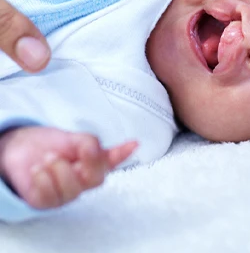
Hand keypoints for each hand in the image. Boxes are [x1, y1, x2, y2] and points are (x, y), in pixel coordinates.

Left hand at [0, 126, 136, 208]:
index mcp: (93, 162)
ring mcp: (66, 193)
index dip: (124, 153)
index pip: (112, 160)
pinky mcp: (47, 202)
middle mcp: (83, 180)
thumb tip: (96, 150)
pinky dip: (42, 180)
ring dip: (58, 169)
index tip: (135, 143)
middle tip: (65, 151)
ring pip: (72, 190)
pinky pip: (49, 197)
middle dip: (84, 163)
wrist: (23, 148)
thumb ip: (89, 142)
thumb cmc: (53, 144)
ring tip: (47, 158)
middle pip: (95, 179)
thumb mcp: (73, 137)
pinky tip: (38, 169)